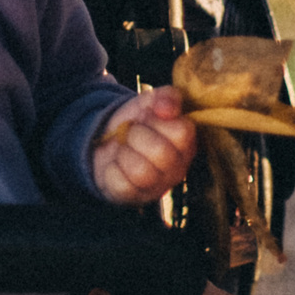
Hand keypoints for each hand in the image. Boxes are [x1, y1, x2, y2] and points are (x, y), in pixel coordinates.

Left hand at [92, 86, 195, 204]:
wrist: (108, 140)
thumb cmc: (137, 122)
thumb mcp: (152, 102)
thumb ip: (166, 97)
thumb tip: (167, 109)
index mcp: (187, 144)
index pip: (182, 132)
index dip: (158, 120)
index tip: (148, 116)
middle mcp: (177, 169)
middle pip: (161, 152)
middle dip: (138, 135)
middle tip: (132, 132)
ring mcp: (157, 186)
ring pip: (141, 171)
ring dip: (124, 152)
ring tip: (124, 148)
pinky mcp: (134, 197)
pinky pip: (121, 183)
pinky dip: (112, 168)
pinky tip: (116, 163)